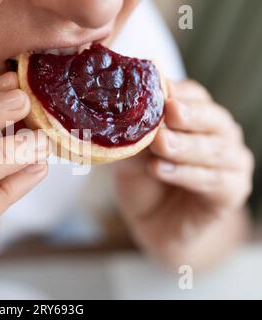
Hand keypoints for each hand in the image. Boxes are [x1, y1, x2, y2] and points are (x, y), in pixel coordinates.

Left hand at [112, 80, 253, 267]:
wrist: (153, 224)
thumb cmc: (144, 182)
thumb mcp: (131, 157)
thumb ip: (135, 139)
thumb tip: (126, 117)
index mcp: (197, 117)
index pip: (193, 96)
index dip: (176, 92)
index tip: (157, 90)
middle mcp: (220, 134)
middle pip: (212, 118)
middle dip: (188, 115)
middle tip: (168, 112)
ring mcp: (231, 162)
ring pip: (213, 149)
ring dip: (185, 146)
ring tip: (159, 145)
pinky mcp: (233, 191)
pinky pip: (213, 180)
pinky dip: (186, 174)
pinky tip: (162, 170)